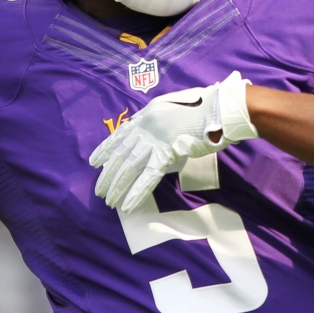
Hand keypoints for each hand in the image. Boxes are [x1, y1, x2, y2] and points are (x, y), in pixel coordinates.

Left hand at [89, 71, 255, 212]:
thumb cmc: (203, 107)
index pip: (120, 135)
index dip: (106, 149)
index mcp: (146, 115)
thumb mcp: (173, 109)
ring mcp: (155, 139)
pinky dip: (137, 192)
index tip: (94, 163)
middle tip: (99, 190)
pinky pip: (149, 176)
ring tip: (109, 201)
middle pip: (121, 154)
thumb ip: (160, 123)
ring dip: (118, 186)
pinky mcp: (167, 152)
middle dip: (109, 174)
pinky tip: (128, 205)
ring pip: (130, 167)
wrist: (219, 108)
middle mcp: (146, 126)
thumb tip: (154, 139)